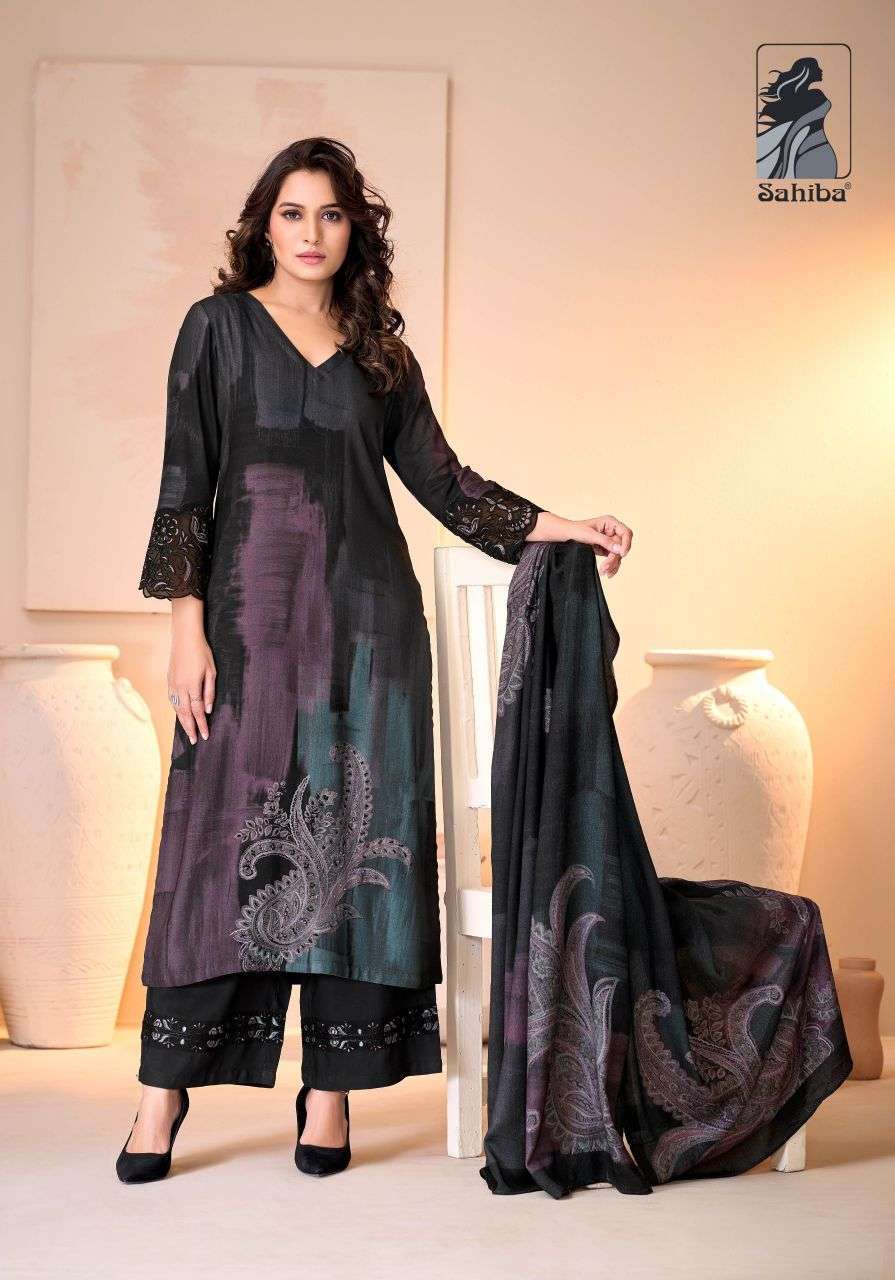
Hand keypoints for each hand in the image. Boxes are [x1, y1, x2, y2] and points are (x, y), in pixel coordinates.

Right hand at [167, 609, 215, 744]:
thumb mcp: (211, 671)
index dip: (201, 724)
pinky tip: (180, 715)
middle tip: (194, 741)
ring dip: (182, 722)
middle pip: (185, 713)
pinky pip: (172, 700)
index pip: (197, 711)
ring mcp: (172, 684)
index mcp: (192, 685)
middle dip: (190, 728)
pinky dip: (176, 710)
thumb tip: (207, 709)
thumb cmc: (202, 652)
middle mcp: (179, 687)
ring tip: (188, 732)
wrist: (184, 637)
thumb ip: (209, 691)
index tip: (205, 735)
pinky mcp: (169, 680)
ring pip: (176, 708)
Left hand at [528, 511, 632, 576]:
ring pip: (618, 555)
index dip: (626, 543)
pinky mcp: (605, 550)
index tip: (621, 553)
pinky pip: (613, 559)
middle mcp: (612, 531)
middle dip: (615, 558)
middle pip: (622, 546)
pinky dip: (610, 567)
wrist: (564, 536)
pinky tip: (606, 573)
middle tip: (605, 567)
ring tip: (603, 572)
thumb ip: (605, 541)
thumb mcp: (589, 535)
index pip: (626, 533)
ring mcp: (609, 541)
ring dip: (612, 564)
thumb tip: (619, 549)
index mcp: (610, 523)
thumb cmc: (575, 531)